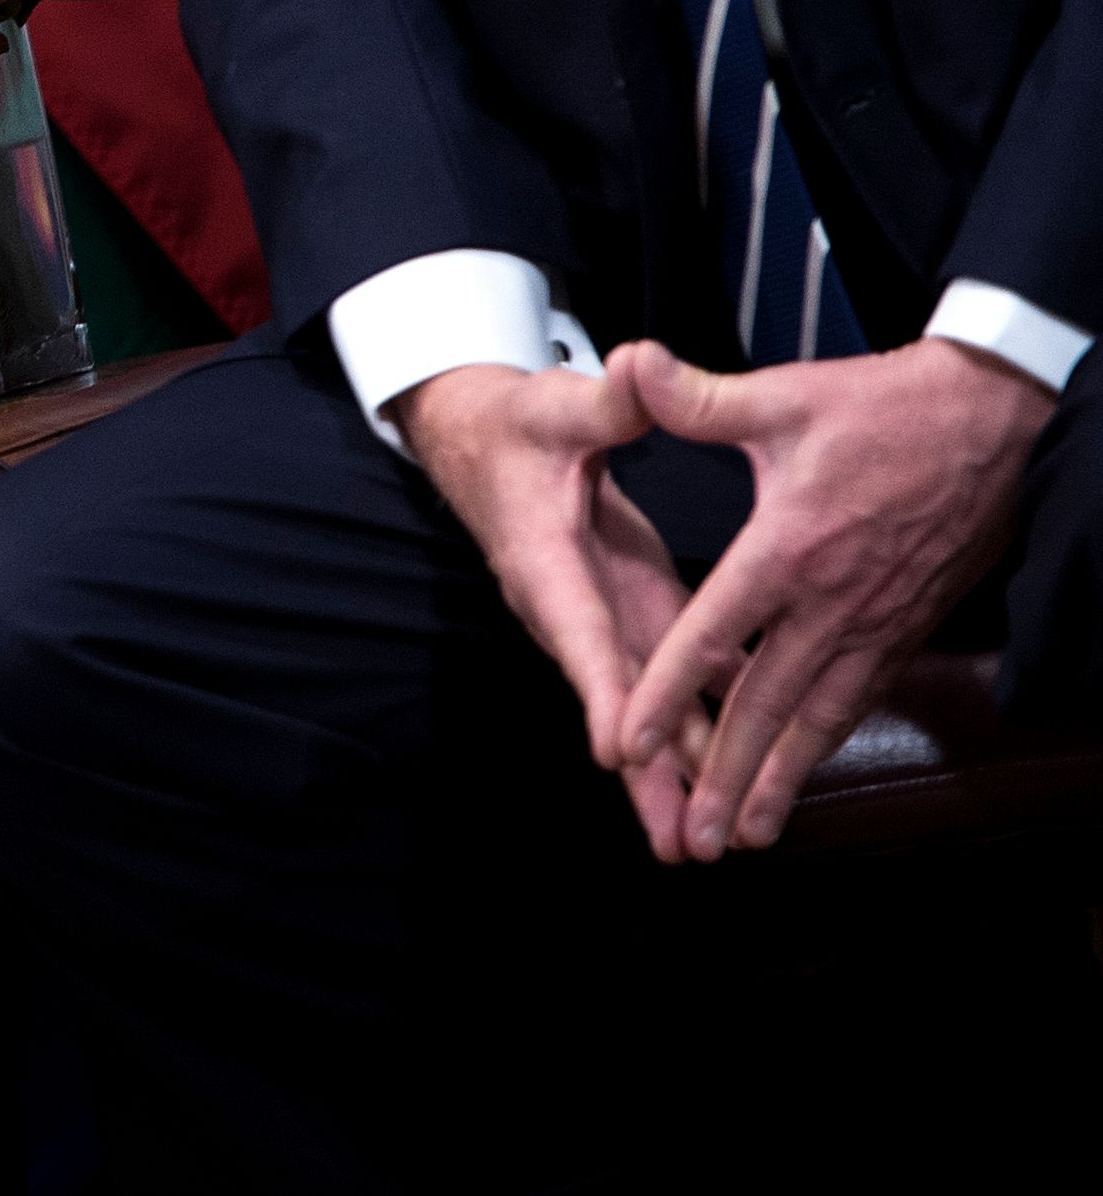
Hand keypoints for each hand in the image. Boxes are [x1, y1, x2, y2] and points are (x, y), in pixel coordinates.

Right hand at [394, 361, 705, 858]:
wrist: (480, 439)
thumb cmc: (516, 422)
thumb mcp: (556, 405)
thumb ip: (606, 402)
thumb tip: (639, 366)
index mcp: (545, 557)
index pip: (576, 628)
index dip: (598, 689)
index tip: (615, 751)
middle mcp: (570, 606)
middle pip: (611, 700)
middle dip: (645, 774)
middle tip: (682, 844)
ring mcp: (601, 617)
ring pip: (640, 707)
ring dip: (672, 774)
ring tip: (704, 845)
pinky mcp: (629, 613)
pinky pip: (664, 686)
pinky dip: (692, 734)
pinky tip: (731, 778)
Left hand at [605, 336, 1052, 859]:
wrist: (994, 422)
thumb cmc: (883, 409)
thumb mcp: (783, 396)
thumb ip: (698, 398)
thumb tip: (629, 363)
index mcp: (787, 551)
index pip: (711, 636)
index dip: (663, 693)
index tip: (624, 743)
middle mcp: (831, 604)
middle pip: (767, 706)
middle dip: (725, 776)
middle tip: (695, 840)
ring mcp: (875, 622)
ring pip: (818, 718)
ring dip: (779, 778)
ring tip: (748, 836)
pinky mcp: (905, 627)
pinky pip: (858, 698)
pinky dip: (825, 742)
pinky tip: (803, 771)